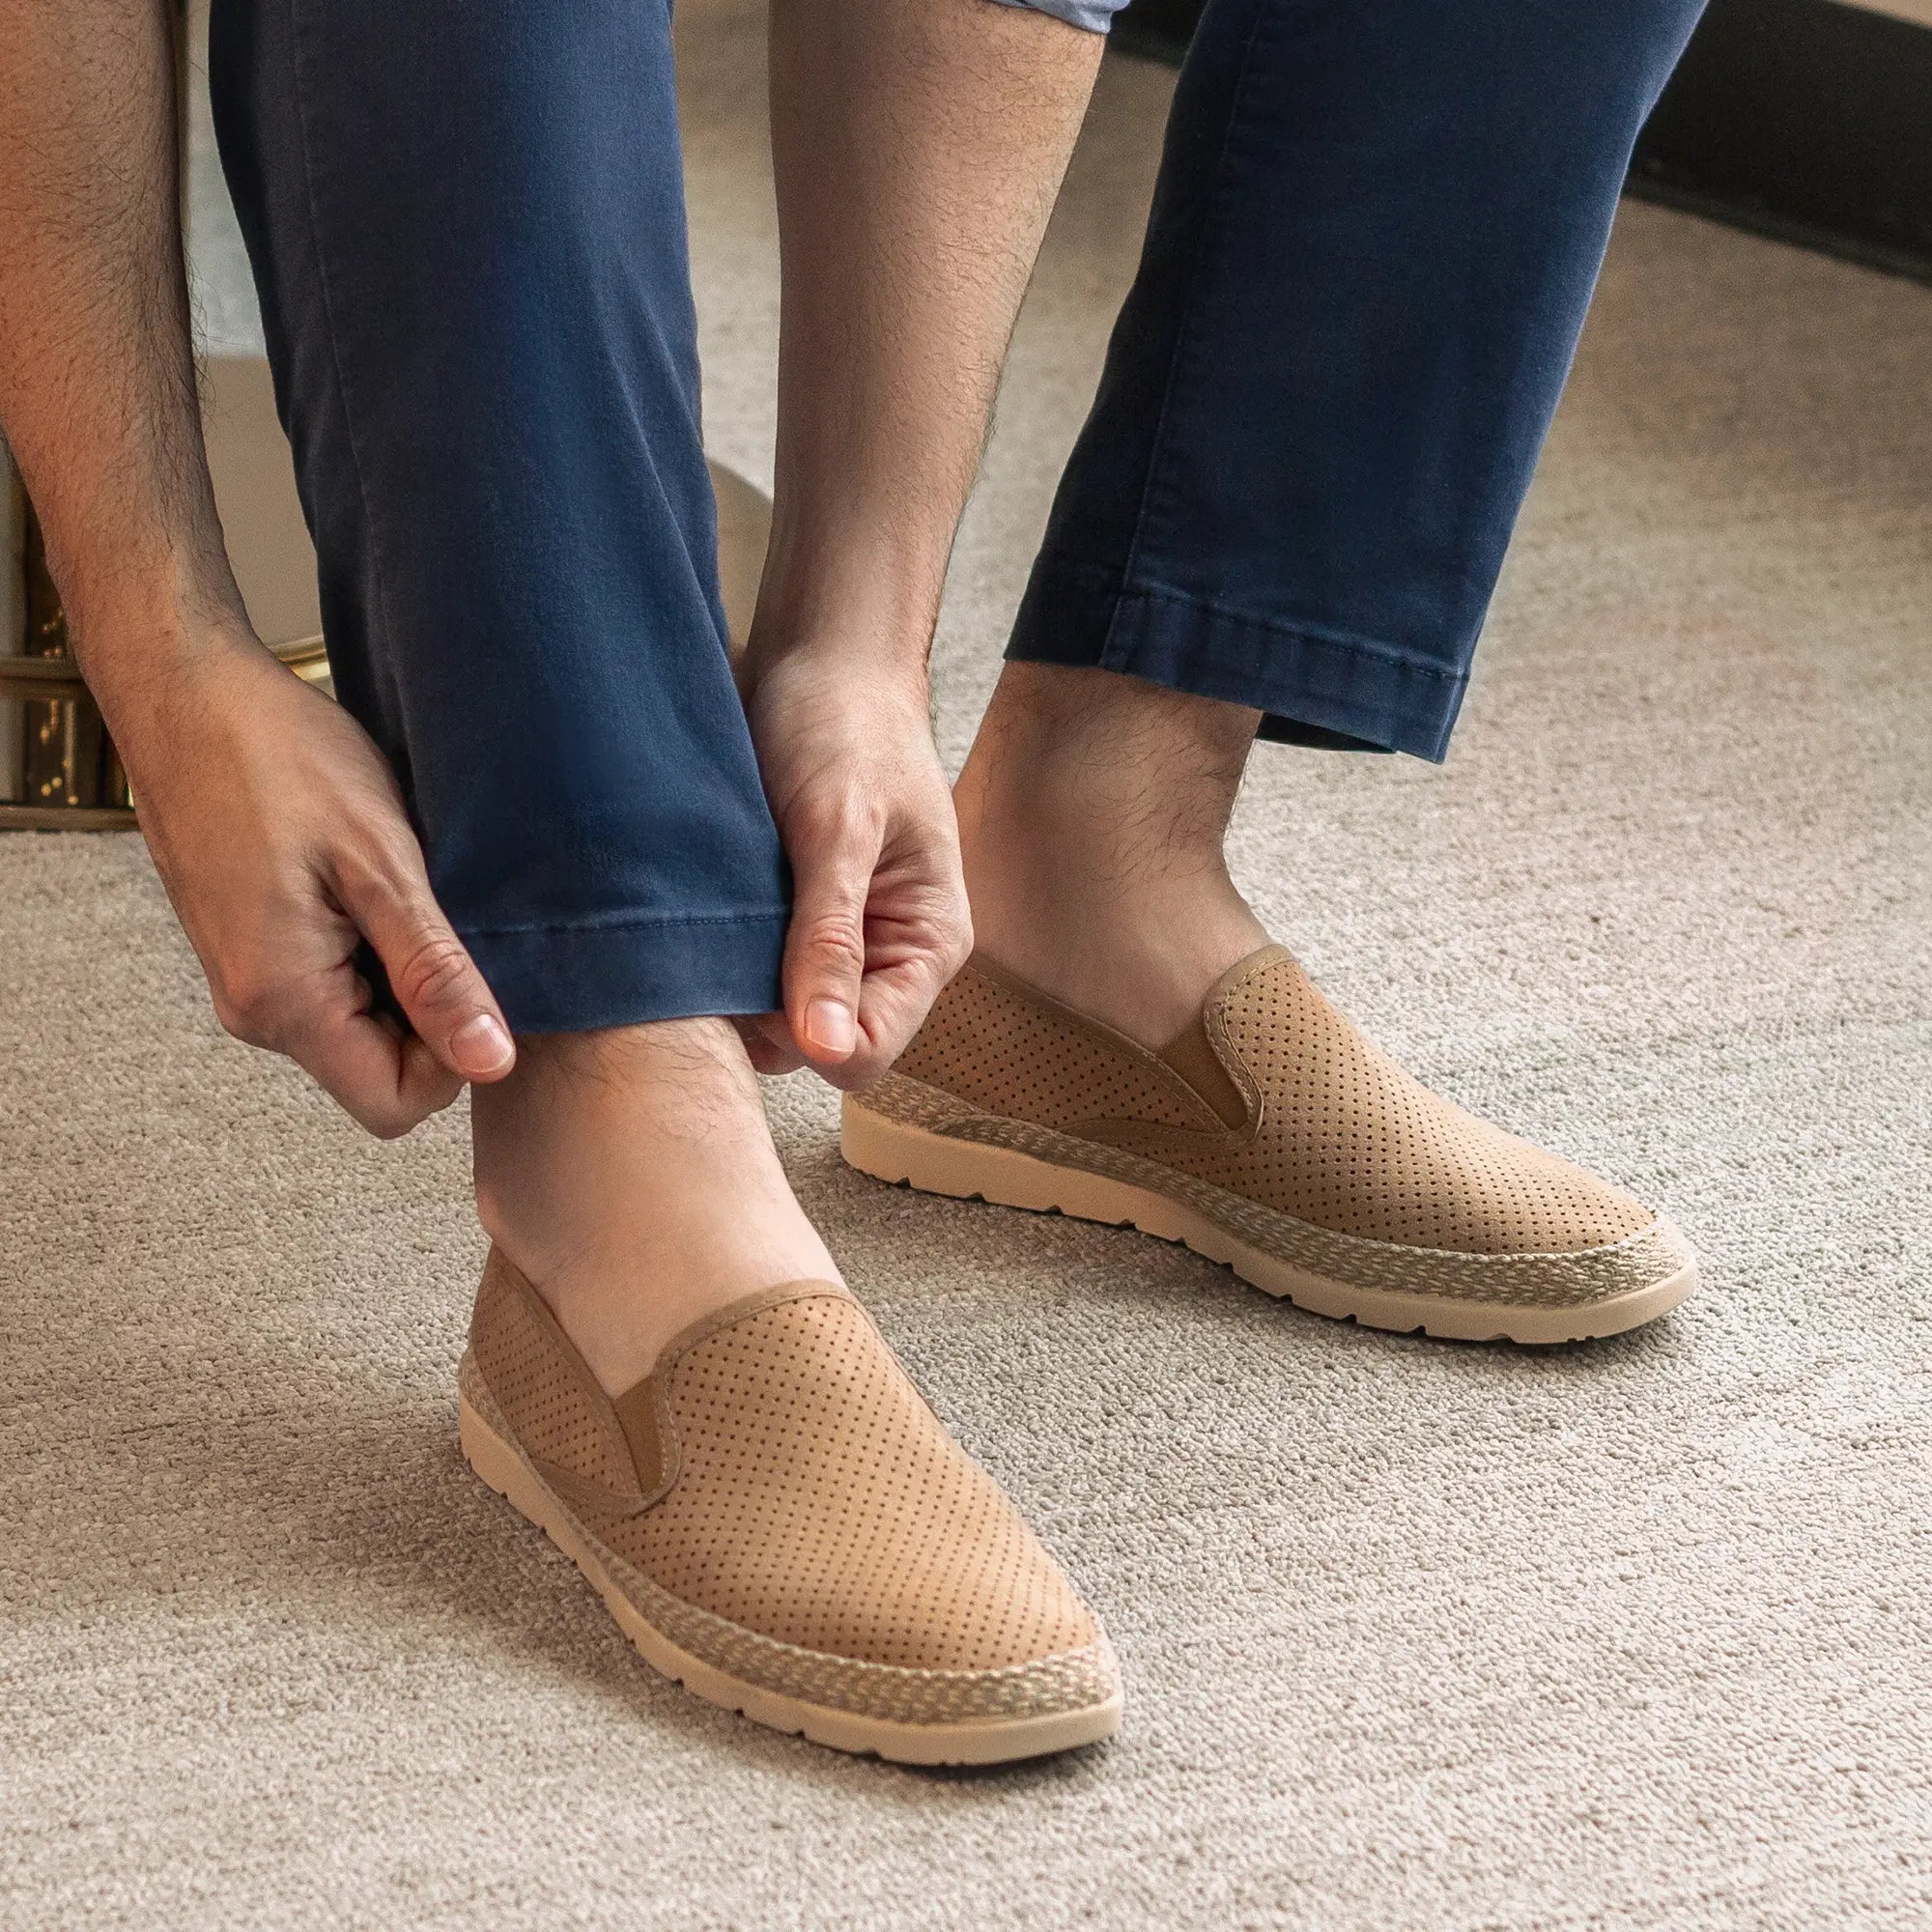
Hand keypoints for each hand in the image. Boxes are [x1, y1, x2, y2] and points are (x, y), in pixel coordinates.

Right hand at [111, 634, 515, 1136]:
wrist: (187, 693)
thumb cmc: (278, 759)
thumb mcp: (382, 865)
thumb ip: (436, 973)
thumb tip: (492, 1061)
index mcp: (283, 1003)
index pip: (394, 1105)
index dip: (452, 1061)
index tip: (472, 979)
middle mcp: (255, 1009)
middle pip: (378, 1069)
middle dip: (430, 1014)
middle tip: (444, 919)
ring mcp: (247, 980)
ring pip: (359, 1024)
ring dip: (402, 974)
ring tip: (403, 889)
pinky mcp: (250, 947)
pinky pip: (331, 984)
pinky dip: (370, 948)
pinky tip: (375, 881)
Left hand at [740, 647, 971, 1089]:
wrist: (819, 662)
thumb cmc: (847, 728)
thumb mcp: (839, 829)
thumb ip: (832, 938)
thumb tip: (828, 1048)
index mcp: (927, 946)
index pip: (864, 1054)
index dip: (803, 1039)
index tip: (747, 988)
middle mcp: (884, 960)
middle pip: (813, 1048)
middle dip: (759, 1015)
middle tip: (711, 947)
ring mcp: (834, 946)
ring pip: (771, 1019)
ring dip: (731, 987)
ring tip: (705, 921)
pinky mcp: (787, 927)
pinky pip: (747, 977)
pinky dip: (716, 960)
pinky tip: (697, 916)